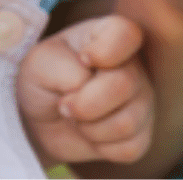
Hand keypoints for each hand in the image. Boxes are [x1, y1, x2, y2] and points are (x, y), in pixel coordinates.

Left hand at [18, 15, 152, 165]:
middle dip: (85, 104)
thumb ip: (63, 68)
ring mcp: (141, 97)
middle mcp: (133, 63)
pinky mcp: (142, 132)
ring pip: (128, 121)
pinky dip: (102, 148)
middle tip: (64, 105)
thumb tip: (85, 85)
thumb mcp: (40, 63)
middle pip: (125, 84)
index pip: (127, 34)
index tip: (82, 59)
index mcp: (108, 34)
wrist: (41, 117)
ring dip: (91, 129)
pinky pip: (130, 148)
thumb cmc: (43, 78)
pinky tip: (91, 134)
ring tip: (77, 119)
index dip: (105, 51)